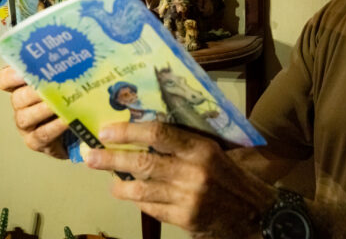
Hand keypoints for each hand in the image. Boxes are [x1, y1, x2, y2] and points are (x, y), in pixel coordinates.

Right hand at [0, 66, 69, 158]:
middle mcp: (20, 105)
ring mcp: (26, 125)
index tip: (23, 71)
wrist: (76, 129)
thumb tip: (75, 50)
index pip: (5, 80)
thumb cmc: (68, 99)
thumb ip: (63, 68)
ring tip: (59, 104)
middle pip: (17, 98)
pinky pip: (41, 134)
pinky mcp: (35, 141)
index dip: (10, 76)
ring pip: (25, 117)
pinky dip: (54, 127)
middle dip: (33, 92)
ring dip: (42, 110)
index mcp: (22, 87)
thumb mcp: (64, 81)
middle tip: (50, 85)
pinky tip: (66, 121)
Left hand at [85, 122, 275, 237]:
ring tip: (104, 177)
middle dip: (111, 158)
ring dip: (118, 183)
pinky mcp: (185, 219)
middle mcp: (193, 171)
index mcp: (201, 148)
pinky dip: (137, 201)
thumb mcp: (214, 151)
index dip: (129, 131)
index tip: (106, 130)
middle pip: (143, 162)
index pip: (159, 134)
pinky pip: (151, 208)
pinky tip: (128, 194)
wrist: (256, 213)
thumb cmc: (232, 176)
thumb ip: (186, 140)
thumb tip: (147, 126)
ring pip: (141, 189)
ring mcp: (187, 198)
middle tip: (90, 155)